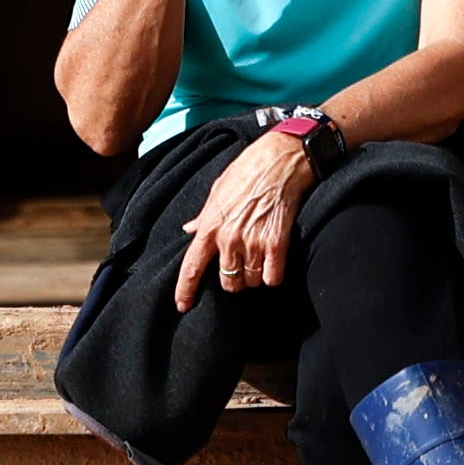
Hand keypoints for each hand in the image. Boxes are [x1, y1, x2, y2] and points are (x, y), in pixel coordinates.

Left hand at [174, 122, 308, 310]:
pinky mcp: (277, 242)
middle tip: (242, 264)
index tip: (183, 306)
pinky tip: (275, 262)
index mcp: (210, 225)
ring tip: (260, 256)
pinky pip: (273, 277)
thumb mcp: (217, 191)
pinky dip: (274, 274)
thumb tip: (189, 229)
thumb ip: (203, 216)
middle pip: (228, 282)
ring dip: (256, 275)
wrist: (280, 158)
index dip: (185, 290)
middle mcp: (229, 237)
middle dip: (235, 279)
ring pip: (252, 281)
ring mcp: (253, 241)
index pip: (192, 266)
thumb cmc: (247, 170)